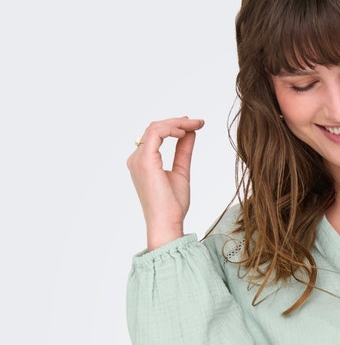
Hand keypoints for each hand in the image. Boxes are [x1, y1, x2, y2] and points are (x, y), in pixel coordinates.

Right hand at [127, 116, 204, 250]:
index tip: (194, 125)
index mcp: (143, 162)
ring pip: (155, 128)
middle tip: (198, 122)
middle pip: (155, 128)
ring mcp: (138, 159)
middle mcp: (136, 159)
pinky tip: (185, 131)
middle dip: (178, 122)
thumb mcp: (181, 171)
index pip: (156, 135)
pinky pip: (156, 133)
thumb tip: (190, 133)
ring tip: (194, 125)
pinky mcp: (145, 161)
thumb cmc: (172, 206)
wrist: (167, 223)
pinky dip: (172, 128)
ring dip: (177, 123)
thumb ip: (183, 151)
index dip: (174, 126)